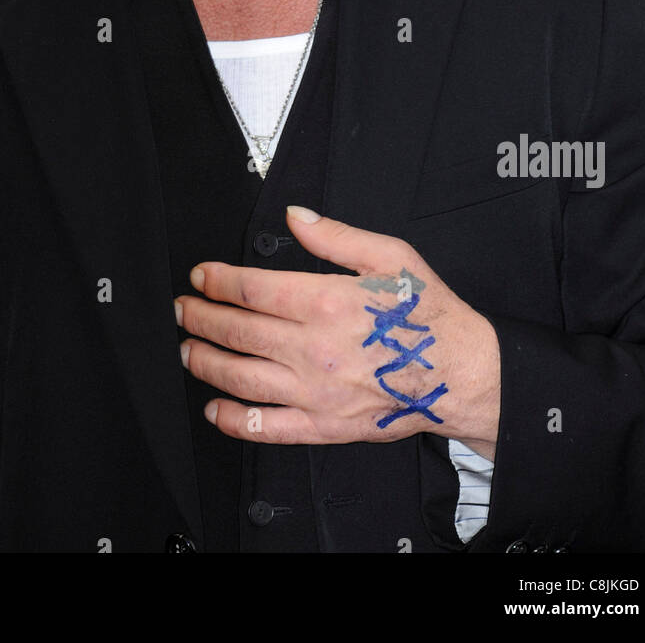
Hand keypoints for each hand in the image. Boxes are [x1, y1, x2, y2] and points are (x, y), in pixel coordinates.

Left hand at [175, 207, 499, 456]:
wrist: (461, 374)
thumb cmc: (428, 316)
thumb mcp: (390, 256)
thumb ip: (335, 235)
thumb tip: (296, 216)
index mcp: (328, 302)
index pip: (253, 290)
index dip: (218, 281)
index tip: (201, 277)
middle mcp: (316, 349)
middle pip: (239, 332)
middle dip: (202, 318)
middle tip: (184, 310)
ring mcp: (317, 391)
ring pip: (242, 378)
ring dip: (206, 363)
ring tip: (187, 350)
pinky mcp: (324, 425)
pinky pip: (268, 427)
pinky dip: (234, 421)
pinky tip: (216, 409)